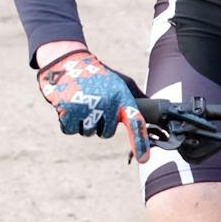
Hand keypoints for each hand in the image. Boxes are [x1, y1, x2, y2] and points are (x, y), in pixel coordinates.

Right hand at [36, 48, 150, 161]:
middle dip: (98, 123)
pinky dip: (66, 121)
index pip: (135, 122)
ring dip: (81, 122)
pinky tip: (68, 105)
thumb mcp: (121, 81)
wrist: (67, 62)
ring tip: (80, 101)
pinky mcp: (68, 111)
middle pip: (105, 133)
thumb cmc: (97, 75)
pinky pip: (69, 130)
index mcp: (122, 97)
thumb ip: (136, 97)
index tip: (144, 159)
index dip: (140, 142)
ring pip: (87, 133)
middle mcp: (107, 103)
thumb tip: (154, 106)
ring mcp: (87, 107)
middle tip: (93, 104)